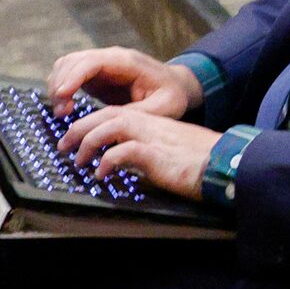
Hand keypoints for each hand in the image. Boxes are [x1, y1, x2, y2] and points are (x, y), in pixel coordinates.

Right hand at [46, 47, 200, 120]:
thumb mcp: (164, 107)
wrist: (175, 87)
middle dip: (61, 85)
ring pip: (65, 66)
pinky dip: (60, 90)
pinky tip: (66, 108)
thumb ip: (138, 114)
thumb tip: (108, 122)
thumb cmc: (171, 95)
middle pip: (73, 61)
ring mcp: (100, 64)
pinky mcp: (94, 75)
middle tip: (63, 113)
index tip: (62, 96)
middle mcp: (111, 58)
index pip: (93, 61)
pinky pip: (67, 75)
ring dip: (57, 88)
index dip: (74, 76)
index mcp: (127, 62)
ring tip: (64, 113)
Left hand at [59, 105, 216, 199]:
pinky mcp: (156, 153)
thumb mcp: (170, 151)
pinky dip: (107, 161)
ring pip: (112, 126)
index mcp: (155, 122)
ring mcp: (154, 137)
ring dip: (89, 141)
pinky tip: (101, 174)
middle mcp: (152, 124)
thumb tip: (125, 162)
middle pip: (108, 114)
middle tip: (63, 146)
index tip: (75, 139)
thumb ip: (147, 151)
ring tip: (78, 161)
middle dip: (80, 128)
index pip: (116, 113)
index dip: (92, 123)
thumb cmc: (202, 161)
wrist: (226, 163)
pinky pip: (123, 151)